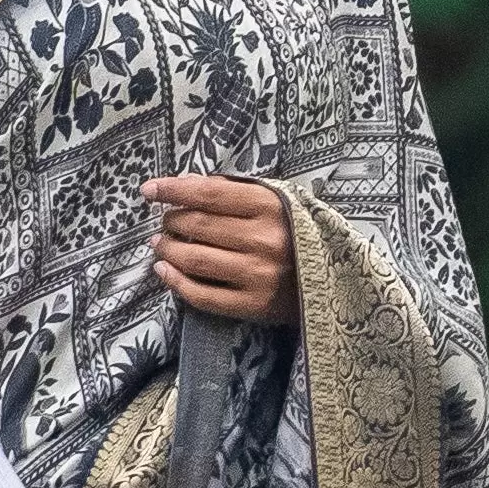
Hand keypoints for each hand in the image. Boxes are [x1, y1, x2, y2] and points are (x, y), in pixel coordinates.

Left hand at [147, 173, 299, 327]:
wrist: (339, 282)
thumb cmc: (300, 234)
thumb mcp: (281, 202)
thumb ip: (238, 192)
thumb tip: (188, 183)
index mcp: (271, 207)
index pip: (209, 194)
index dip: (173, 190)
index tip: (149, 189)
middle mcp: (263, 240)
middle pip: (198, 225)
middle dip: (171, 221)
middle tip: (163, 222)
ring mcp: (258, 275)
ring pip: (195, 259)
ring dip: (168, 249)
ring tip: (160, 244)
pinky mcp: (254, 305)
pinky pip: (203, 295)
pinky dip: (175, 282)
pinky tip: (163, 271)